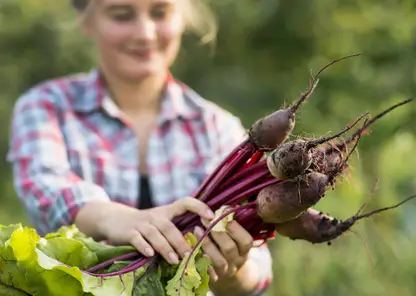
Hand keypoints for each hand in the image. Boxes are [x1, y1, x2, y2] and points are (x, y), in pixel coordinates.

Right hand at [94, 197, 214, 264]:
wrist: (114, 219)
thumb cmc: (146, 225)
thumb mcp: (161, 221)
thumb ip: (177, 228)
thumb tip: (202, 243)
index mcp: (167, 211)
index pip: (185, 202)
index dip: (199, 206)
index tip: (211, 216)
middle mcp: (155, 215)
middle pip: (169, 226)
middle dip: (180, 241)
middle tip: (190, 254)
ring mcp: (141, 223)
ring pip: (155, 234)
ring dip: (165, 247)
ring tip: (175, 260)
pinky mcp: (128, 232)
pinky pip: (137, 239)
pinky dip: (143, 246)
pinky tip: (150, 254)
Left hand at [194, 219, 252, 281]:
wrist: (229, 275)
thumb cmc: (230, 246)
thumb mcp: (236, 237)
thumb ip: (232, 223)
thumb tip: (226, 206)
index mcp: (245, 250)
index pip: (246, 241)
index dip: (235, 228)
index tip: (222, 214)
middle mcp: (237, 262)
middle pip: (230, 249)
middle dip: (217, 232)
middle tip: (205, 219)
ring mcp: (225, 272)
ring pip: (219, 261)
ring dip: (207, 244)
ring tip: (196, 229)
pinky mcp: (213, 279)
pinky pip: (206, 272)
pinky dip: (200, 261)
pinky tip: (192, 250)